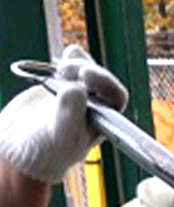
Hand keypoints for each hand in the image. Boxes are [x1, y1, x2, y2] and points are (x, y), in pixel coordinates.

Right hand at [0, 46, 127, 184]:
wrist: (23, 145)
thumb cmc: (48, 147)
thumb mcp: (62, 134)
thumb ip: (72, 112)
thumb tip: (76, 88)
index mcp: (105, 120)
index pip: (116, 96)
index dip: (105, 81)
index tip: (85, 74)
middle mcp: (97, 105)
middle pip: (100, 77)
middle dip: (84, 68)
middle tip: (64, 71)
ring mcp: (81, 92)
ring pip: (86, 66)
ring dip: (76, 62)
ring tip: (60, 71)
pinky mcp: (64, 82)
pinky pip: (72, 62)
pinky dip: (67, 59)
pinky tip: (59, 66)